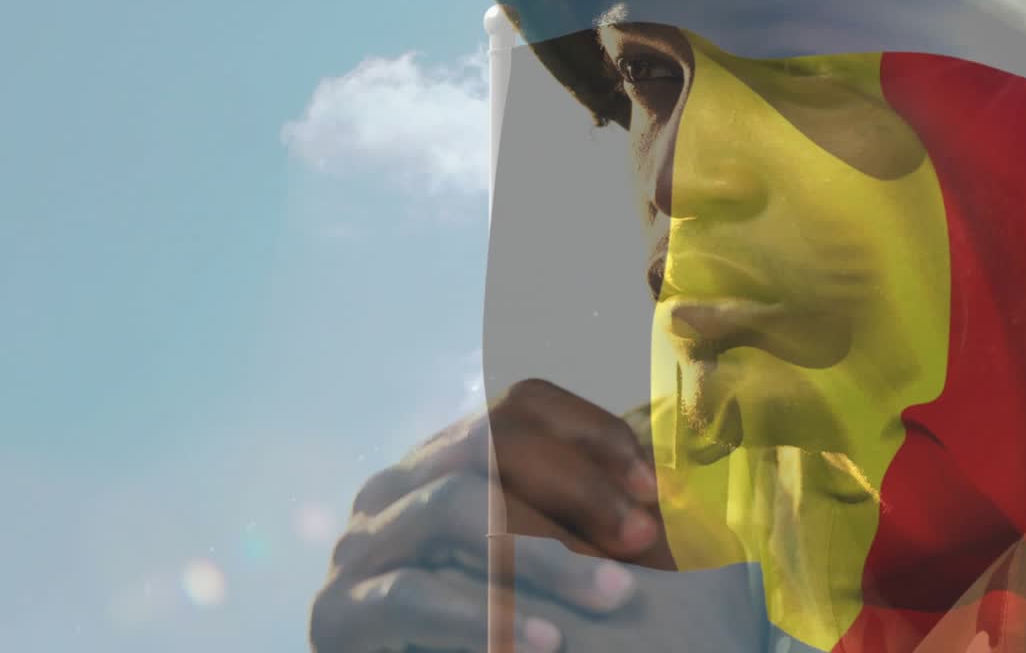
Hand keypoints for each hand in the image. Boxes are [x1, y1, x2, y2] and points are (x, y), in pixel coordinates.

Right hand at [309, 379, 680, 652]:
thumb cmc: (504, 632)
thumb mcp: (551, 566)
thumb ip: (594, 520)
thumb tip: (676, 470)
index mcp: (449, 461)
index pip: (521, 406)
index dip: (593, 434)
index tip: (656, 489)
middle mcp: (398, 485)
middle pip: (488, 441)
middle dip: (576, 486)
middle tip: (644, 540)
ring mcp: (362, 545)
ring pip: (454, 508)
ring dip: (544, 552)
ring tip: (616, 595)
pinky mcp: (340, 614)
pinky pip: (413, 595)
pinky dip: (487, 614)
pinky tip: (548, 641)